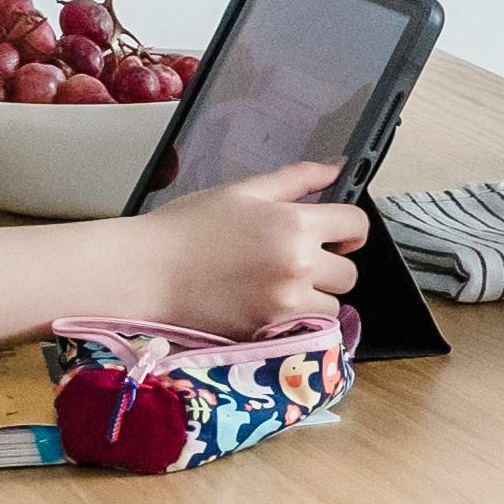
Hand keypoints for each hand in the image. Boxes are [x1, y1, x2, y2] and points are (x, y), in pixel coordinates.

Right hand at [145, 163, 366, 332]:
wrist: (147, 271)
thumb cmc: (188, 227)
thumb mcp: (243, 192)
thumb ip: (296, 180)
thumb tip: (335, 170)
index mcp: (295, 224)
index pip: (357, 226)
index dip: (350, 229)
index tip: (335, 234)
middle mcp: (297, 266)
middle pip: (349, 273)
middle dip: (332, 265)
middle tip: (301, 260)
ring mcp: (285, 304)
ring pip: (333, 307)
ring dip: (317, 298)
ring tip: (282, 285)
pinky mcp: (268, 333)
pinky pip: (305, 330)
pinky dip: (296, 320)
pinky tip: (268, 304)